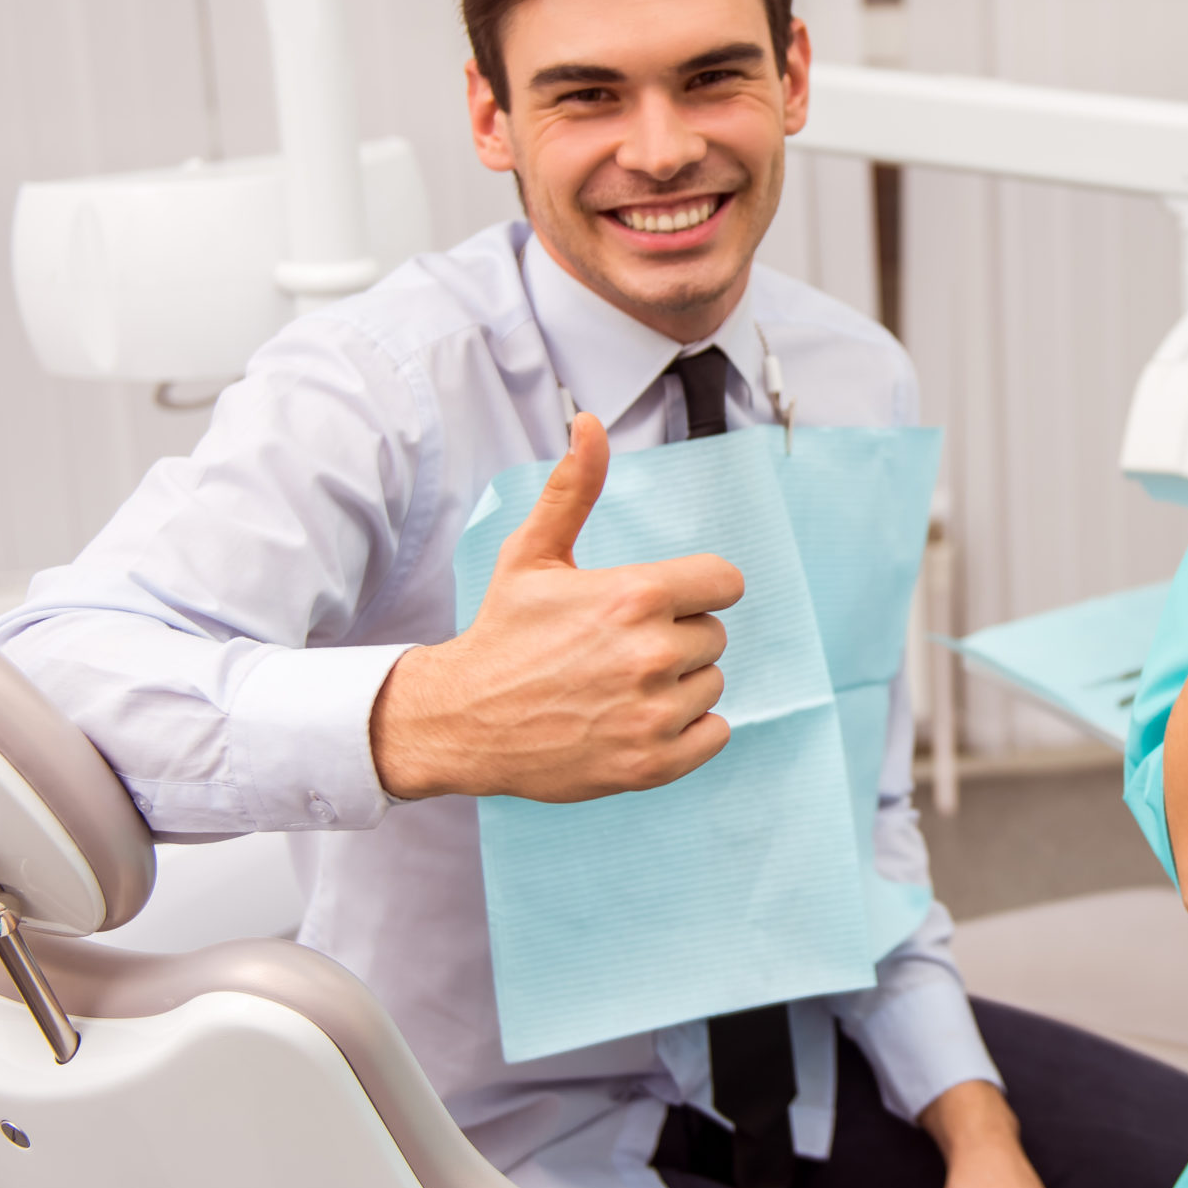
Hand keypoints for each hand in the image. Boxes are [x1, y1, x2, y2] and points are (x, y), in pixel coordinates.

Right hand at [368, 413, 745, 801]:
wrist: (462, 721)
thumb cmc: (503, 633)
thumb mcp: (532, 554)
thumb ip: (573, 488)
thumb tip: (589, 423)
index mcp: (634, 596)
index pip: (724, 582)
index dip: (694, 590)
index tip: (658, 603)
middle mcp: (651, 653)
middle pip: (715, 634)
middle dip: (678, 636)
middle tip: (619, 649)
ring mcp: (653, 713)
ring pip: (712, 684)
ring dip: (679, 685)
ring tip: (619, 685)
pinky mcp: (652, 764)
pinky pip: (715, 735)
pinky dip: (688, 731)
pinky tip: (638, 720)